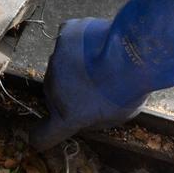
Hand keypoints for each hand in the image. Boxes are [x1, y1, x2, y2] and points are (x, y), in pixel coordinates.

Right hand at [30, 0, 173, 150]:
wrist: (133, 53)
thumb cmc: (130, 90)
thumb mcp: (117, 117)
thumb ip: (94, 119)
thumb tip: (87, 116)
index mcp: (67, 117)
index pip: (42, 136)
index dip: (40, 137)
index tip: (40, 137)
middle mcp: (54, 91)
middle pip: (54, 97)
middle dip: (69, 95)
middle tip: (93, 88)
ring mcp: (55, 61)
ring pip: (59, 68)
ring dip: (73, 69)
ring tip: (99, 63)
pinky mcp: (63, 35)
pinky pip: (67, 42)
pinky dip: (77, 43)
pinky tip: (95, 43)